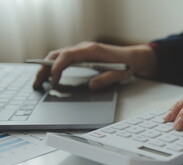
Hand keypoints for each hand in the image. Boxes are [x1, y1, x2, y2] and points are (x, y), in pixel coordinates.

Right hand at [33, 41, 156, 90]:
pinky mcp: (82, 55)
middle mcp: (84, 48)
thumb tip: (91, 86)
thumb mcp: (120, 74)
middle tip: (36, 83)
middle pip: (57, 54)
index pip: (67, 56)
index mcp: (92, 50)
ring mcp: (82, 51)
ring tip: (39, 82)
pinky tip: (50, 77)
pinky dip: (54, 67)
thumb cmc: (127, 64)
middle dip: (44, 68)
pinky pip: (64, 59)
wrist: (133, 57)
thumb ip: (106, 79)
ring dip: (46, 67)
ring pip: (58, 56)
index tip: (53, 80)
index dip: (57, 67)